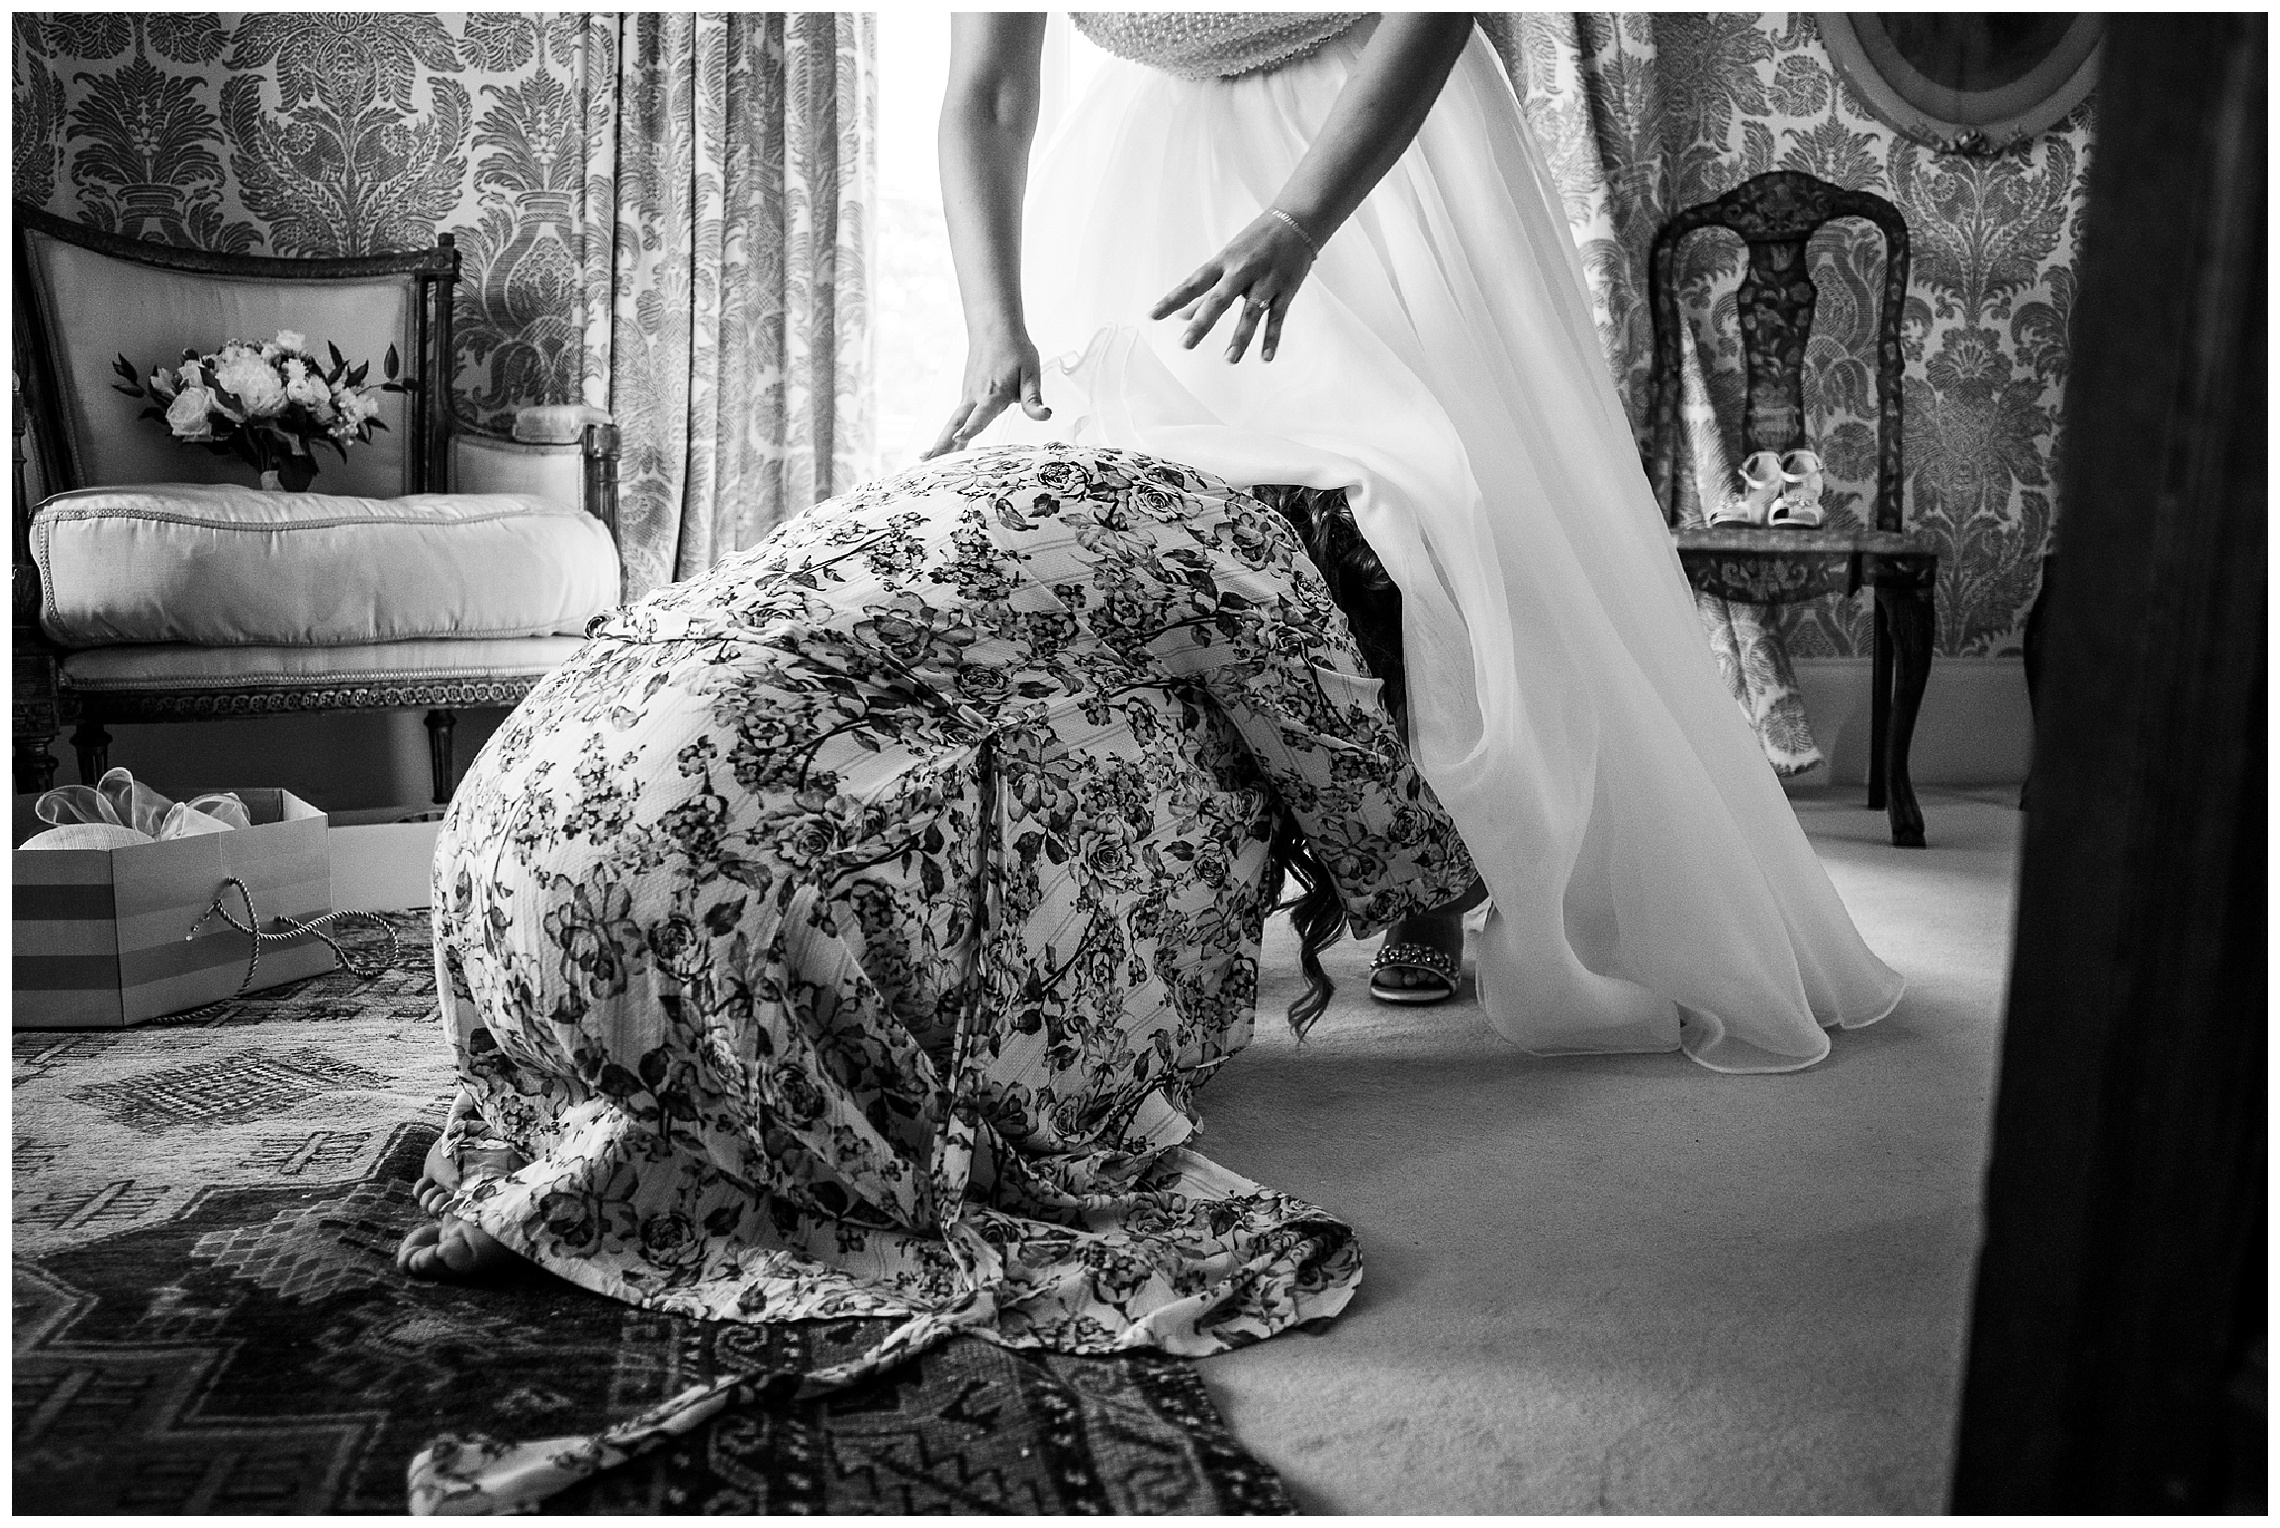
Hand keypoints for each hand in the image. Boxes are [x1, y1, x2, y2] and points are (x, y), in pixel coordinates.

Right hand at [924, 327, 1050, 458]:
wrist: (995, 328)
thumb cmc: (1014, 350)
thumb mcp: (1030, 373)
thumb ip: (1033, 399)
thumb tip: (1044, 415)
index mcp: (993, 393)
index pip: (980, 415)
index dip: (970, 428)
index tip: (959, 439)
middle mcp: (976, 396)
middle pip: (955, 423)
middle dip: (942, 442)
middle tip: (928, 459)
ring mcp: (968, 395)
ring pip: (952, 421)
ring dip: (940, 440)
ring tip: (928, 459)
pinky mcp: (966, 394)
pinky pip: (956, 417)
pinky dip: (948, 432)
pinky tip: (944, 446)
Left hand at [1149, 209, 1320, 363]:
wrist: (1295, 221)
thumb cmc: (1255, 242)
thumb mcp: (1227, 260)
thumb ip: (1206, 291)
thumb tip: (1180, 315)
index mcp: (1223, 262)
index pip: (1192, 283)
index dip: (1172, 299)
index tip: (1153, 315)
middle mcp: (1242, 271)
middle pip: (1219, 299)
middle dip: (1202, 322)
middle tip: (1186, 344)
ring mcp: (1266, 281)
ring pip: (1252, 311)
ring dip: (1240, 337)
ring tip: (1230, 360)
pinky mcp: (1286, 289)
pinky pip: (1278, 317)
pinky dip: (1272, 338)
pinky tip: (1266, 357)